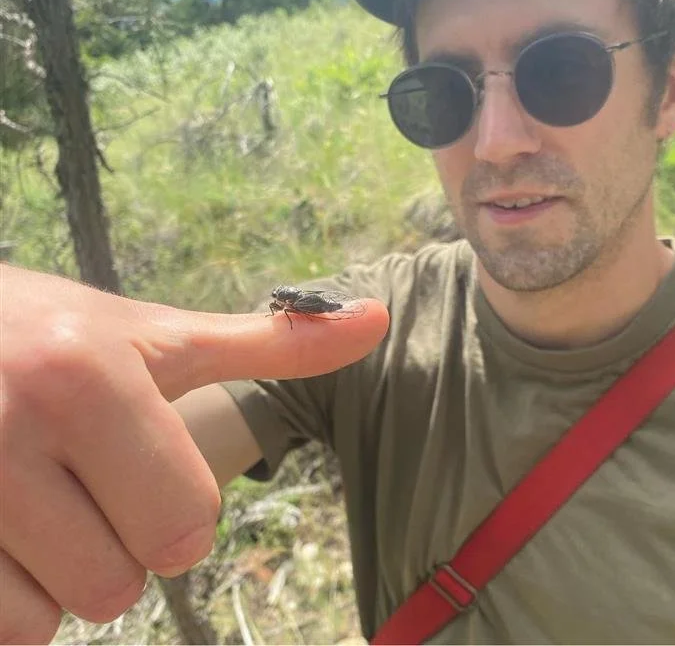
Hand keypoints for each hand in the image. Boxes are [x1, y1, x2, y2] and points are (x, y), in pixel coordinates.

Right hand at [0, 263, 388, 643]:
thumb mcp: (163, 337)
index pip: (182, 525)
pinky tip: (8, 527)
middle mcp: (11, 432)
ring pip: (49, 616)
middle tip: (92, 485)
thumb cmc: (61, 337)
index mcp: (90, 381)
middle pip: (117, 583)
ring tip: (40, 498)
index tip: (147, 470)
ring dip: (60, 573)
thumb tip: (376, 320)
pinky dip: (11, 596)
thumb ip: (273, 340)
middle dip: (122, 544)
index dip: (179, 511)